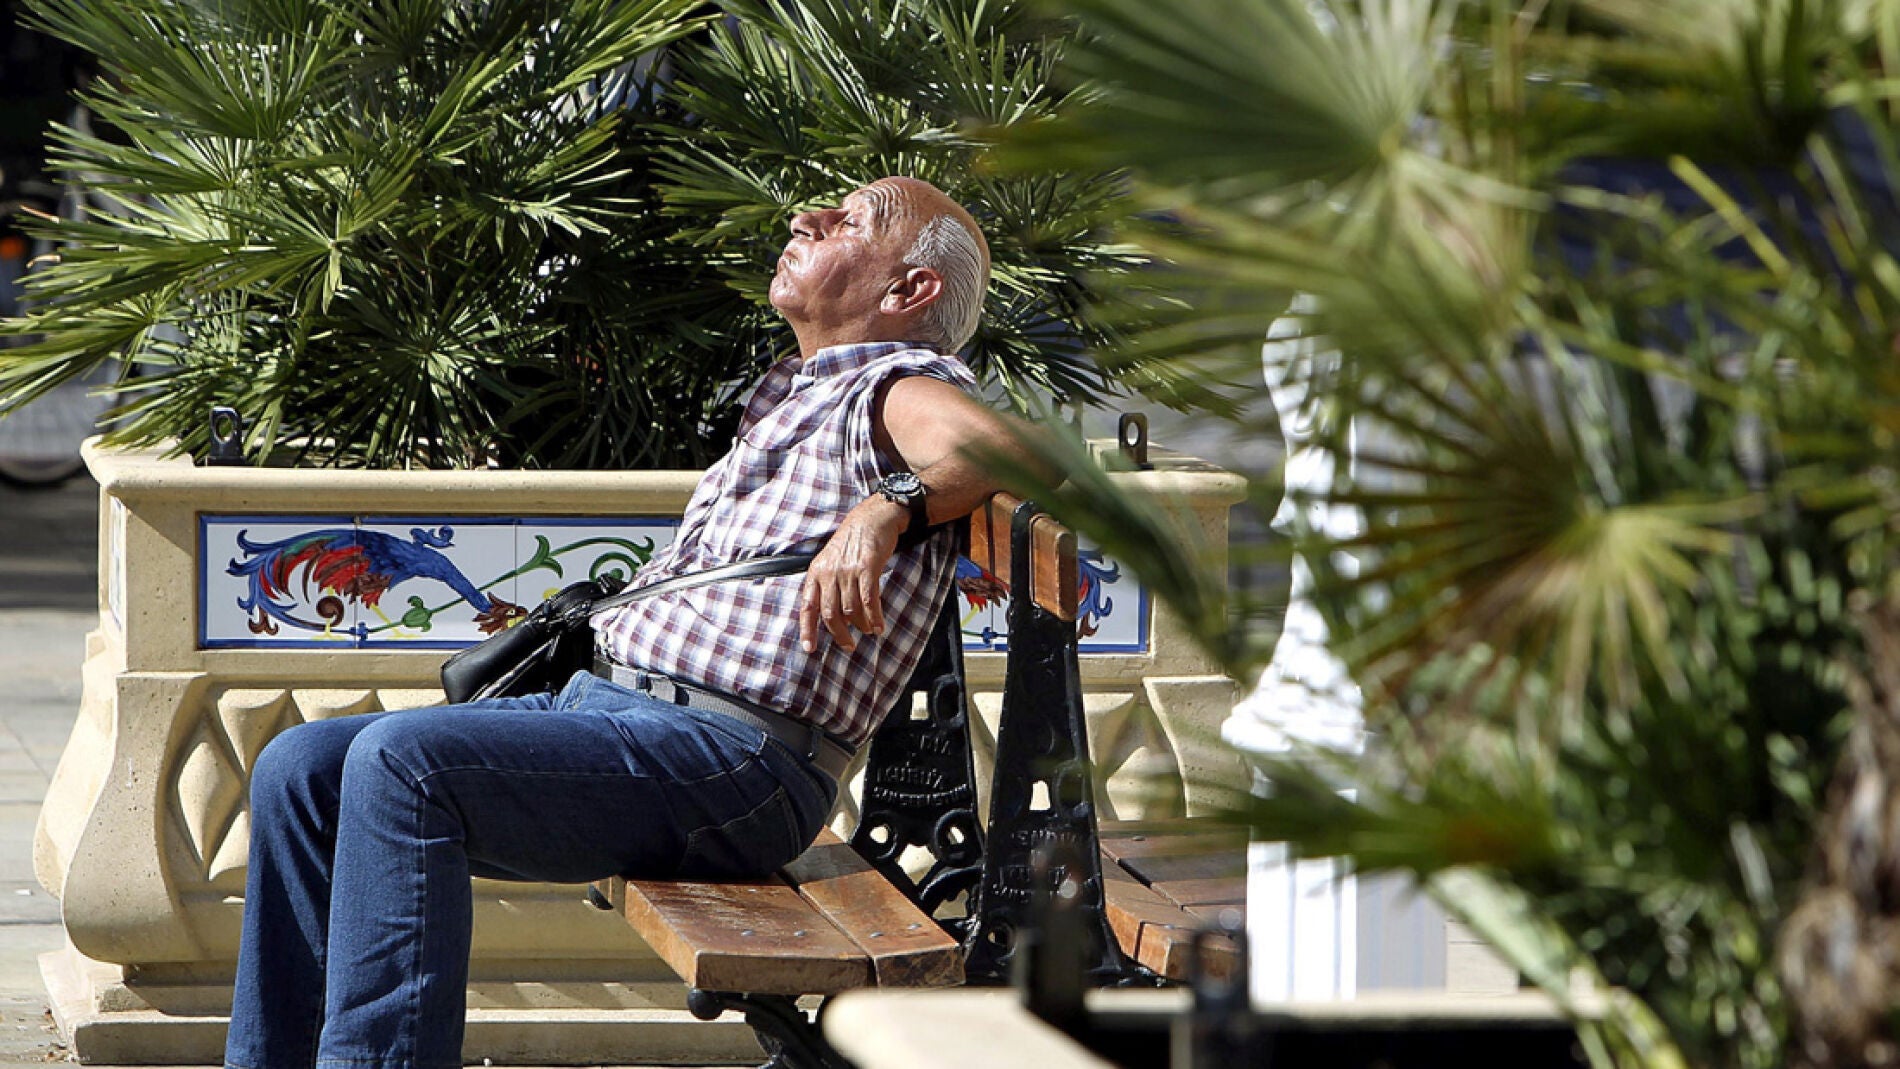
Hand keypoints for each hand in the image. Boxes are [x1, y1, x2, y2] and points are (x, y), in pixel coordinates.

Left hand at [799, 497, 907, 651]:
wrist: (872, 518)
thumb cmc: (852, 541)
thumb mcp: (830, 560)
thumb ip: (826, 583)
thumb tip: (830, 613)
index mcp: (816, 572)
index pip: (807, 606)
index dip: (807, 629)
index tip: (809, 648)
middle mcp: (829, 573)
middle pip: (829, 613)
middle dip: (839, 634)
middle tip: (848, 645)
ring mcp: (848, 571)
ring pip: (851, 610)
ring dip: (860, 626)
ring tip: (868, 631)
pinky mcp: (867, 569)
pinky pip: (869, 601)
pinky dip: (874, 618)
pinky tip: (879, 627)